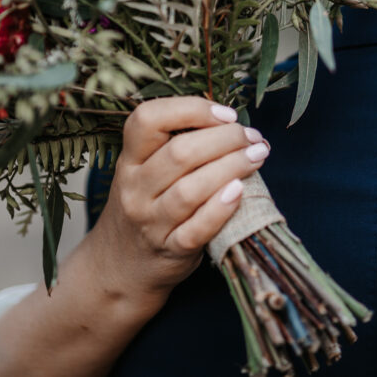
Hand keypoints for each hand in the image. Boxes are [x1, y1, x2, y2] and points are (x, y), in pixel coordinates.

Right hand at [89, 97, 270, 300]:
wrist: (119, 267)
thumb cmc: (146, 207)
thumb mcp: (145, 172)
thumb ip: (177, 145)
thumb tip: (232, 122)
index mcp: (129, 160)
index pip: (147, 120)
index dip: (191, 109)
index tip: (226, 113)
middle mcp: (135, 188)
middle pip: (180, 153)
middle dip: (225, 139)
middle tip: (253, 137)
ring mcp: (150, 222)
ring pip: (191, 189)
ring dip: (232, 167)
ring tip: (258, 156)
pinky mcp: (170, 250)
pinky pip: (197, 229)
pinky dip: (221, 209)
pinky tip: (241, 191)